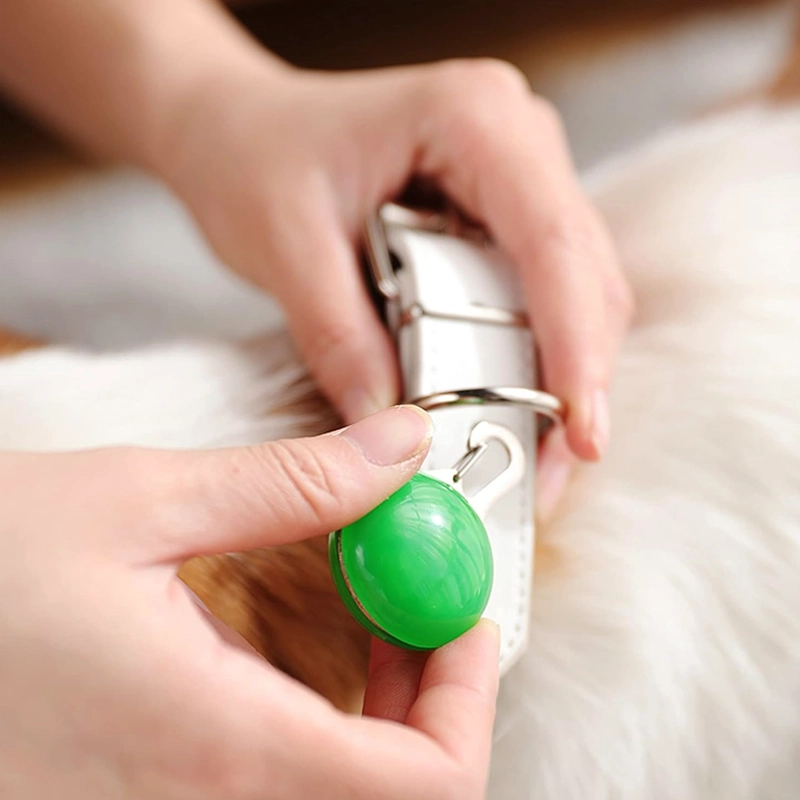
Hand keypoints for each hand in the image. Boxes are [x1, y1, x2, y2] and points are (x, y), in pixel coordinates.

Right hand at [0, 406, 498, 799]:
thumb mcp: (143, 500)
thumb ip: (295, 483)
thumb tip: (402, 451)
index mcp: (215, 744)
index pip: (419, 787)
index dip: (472, 701)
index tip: (468, 619)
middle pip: (391, 799)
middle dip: (434, 698)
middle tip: (420, 604)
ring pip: (338, 794)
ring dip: (386, 710)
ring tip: (368, 612)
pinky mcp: (152, 795)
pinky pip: (280, 783)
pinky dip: (326, 723)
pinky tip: (303, 651)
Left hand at [154, 55, 632, 515]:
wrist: (240, 126)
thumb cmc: (256, 155)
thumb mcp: (285, 243)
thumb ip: (340, 337)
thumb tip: (392, 434)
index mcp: (473, 118)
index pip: (550, 242)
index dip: (575, 344)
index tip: (579, 432)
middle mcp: (516, 142)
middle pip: (582, 276)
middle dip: (572, 380)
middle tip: (547, 473)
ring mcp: (516, 181)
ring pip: (574, 294)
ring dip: (557, 380)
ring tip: (530, 459)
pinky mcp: (501, 220)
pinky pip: (539, 298)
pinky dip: (530, 361)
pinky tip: (509, 411)